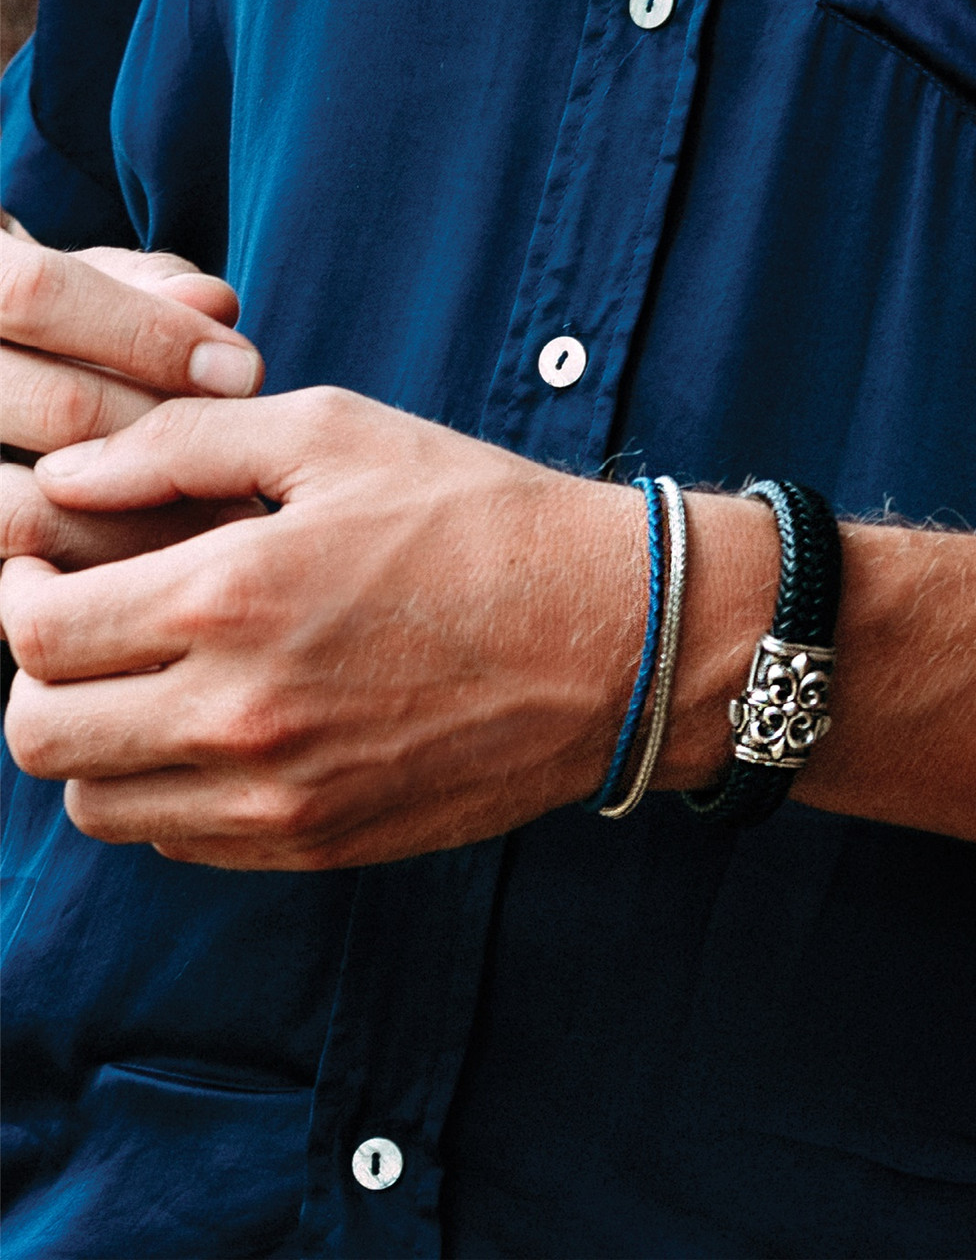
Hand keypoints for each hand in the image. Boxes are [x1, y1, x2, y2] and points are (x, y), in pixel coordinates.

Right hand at [1, 234, 265, 569]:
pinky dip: (106, 580)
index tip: (245, 371)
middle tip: (256, 468)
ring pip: (28, 513)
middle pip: (57, 408)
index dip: (150, 335)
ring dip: (144, 523)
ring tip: (225, 525)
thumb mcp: (87, 281)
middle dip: (171, 440)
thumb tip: (215, 303)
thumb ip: (146, 287)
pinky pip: (27, 577)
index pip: (36, 294)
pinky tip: (170, 572)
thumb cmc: (53, 324)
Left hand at [1, 388, 646, 868]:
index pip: (34, 634)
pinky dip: (171, 792)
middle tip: (84, 628)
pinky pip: (184, 843)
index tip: (51, 565)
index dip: (18, 590)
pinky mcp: (325, 843)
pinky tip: (226, 732)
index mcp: (230, 599)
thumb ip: (182, 445)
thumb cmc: (487, 525)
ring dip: (99, 743)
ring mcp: (284, 798)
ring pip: (100, 805)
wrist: (614, 639)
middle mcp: (241, 718)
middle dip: (39, 674)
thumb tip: (68, 475)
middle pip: (41, 736)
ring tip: (155, 683)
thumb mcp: (339, 434)